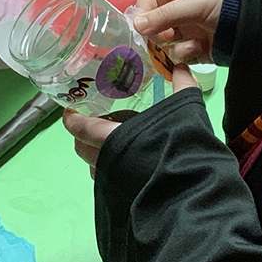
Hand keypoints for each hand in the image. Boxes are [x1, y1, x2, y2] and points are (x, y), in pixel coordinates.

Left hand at [62, 65, 198, 177]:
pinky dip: (109, 168)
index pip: (81, 129)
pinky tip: (128, 160)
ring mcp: (113, 182)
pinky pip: (107, 180)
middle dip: (82, 135)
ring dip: (95, 153)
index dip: (72, 119)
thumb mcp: (184, 110)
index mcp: (112, 138)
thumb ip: (182, 85)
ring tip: (111, 141)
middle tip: (94, 122)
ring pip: (93, 166)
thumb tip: (182, 66)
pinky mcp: (123, 195)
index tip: (70, 109)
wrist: (191, 187)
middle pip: (82, 148)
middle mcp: (106, 162)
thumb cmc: (179, 147)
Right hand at [133, 0, 226, 63]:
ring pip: (165, 42)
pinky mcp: (197, 48)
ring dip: (174, 44)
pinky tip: (200, 48)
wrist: (258, 24)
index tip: (142, 25)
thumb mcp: (196, 3)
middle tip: (165, 37)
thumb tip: (135, 24)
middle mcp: (182, 9)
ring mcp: (189, 29)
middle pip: (153, 23)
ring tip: (190, 43)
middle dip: (157, 32)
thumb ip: (165, 14)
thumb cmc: (229, 3)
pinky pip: (180, 54)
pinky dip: (187, 53)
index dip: (143, 10)